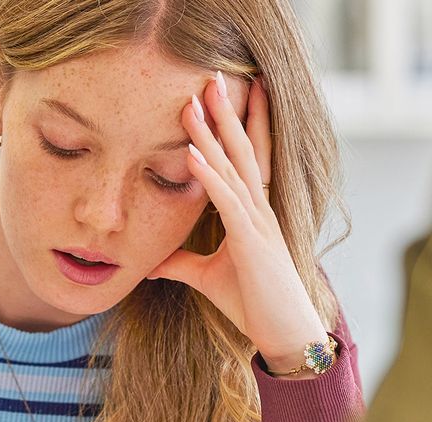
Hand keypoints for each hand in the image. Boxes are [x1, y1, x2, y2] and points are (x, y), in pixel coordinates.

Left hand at [149, 72, 326, 374]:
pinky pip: (227, 202)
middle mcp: (257, 208)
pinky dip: (209, 177)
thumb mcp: (206, 277)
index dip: (230, 127)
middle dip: (225, 115)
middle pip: (239, 151)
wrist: (281, 332)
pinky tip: (191, 155)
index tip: (216, 98)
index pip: (240, 159)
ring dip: (211, 136)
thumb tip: (151, 264)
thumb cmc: (252, 303)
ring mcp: (257, 222)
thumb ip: (181, 264)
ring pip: (232, 168)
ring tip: (194, 104)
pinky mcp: (252, 241)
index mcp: (250, 211)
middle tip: (210, 79)